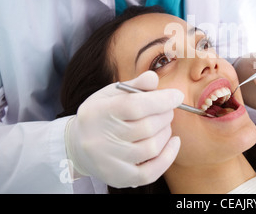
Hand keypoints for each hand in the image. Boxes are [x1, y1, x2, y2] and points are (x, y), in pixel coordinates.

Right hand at [65, 71, 182, 187]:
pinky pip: (151, 172)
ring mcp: (108, 162)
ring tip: (163, 124)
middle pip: (147, 127)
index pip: (134, 106)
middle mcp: (99, 140)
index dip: (161, 100)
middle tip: (168, 110)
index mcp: (97, 112)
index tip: (177, 96)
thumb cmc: (102, 114)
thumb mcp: (112, 94)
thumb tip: (153, 78)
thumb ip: (134, 85)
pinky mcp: (118, 178)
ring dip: (166, 133)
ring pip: (152, 147)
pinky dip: (168, 156)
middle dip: (165, 115)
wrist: (78, 147)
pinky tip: (173, 142)